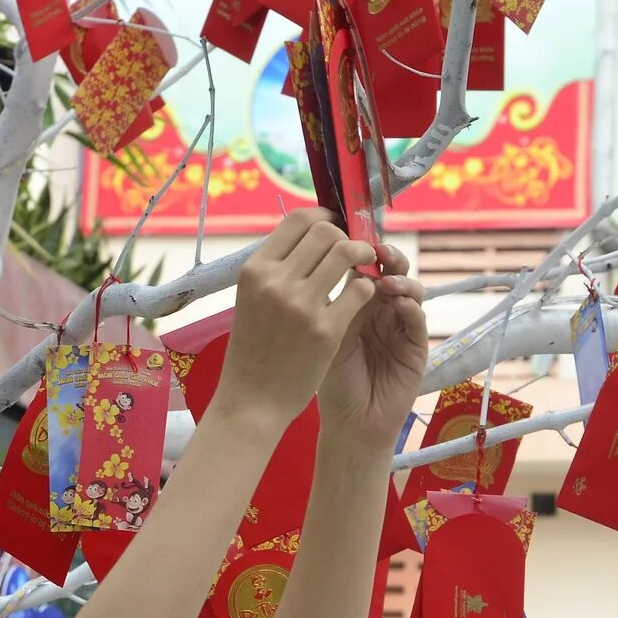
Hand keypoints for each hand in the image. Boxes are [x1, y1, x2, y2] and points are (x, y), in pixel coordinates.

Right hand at [214, 209, 376, 430]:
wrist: (251, 401)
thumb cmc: (252, 350)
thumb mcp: (250, 300)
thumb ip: (274, 269)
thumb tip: (306, 237)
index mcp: (254, 270)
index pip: (297, 220)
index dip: (324, 217)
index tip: (335, 227)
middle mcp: (275, 282)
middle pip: (325, 232)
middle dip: (346, 236)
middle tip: (355, 250)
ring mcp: (301, 305)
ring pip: (347, 253)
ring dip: (363, 255)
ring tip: (365, 267)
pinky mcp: (326, 330)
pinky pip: (360, 290)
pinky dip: (367, 287)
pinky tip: (363, 296)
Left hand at [315, 241, 427, 448]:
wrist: (348, 423)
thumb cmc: (327, 381)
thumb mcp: (320, 334)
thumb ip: (326, 300)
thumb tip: (319, 255)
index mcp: (355, 301)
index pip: (362, 264)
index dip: (358, 248)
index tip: (348, 235)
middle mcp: (380, 309)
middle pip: (389, 269)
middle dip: (384, 254)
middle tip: (374, 249)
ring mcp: (400, 325)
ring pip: (409, 287)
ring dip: (398, 278)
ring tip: (384, 280)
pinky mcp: (415, 345)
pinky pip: (417, 317)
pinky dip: (410, 304)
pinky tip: (397, 301)